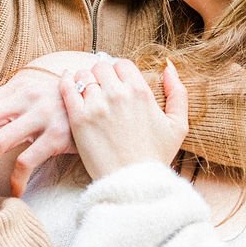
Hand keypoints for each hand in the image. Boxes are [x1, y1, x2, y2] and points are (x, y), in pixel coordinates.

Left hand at [0, 67, 77, 194]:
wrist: (105, 102)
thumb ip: (3, 93)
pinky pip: (28, 160)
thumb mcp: (33, 92)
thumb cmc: (62, 101)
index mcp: (17, 87)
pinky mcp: (59, 136)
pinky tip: (12, 193)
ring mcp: (43, 116)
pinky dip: (16, 179)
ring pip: (0, 142)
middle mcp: (27, 98)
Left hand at [60, 58, 188, 180]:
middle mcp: (117, 94)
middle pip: (102, 67)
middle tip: (101, 88)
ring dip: (85, 80)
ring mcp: (96, 105)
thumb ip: (178, 92)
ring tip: (86, 91)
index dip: (119, 72)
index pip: (123, 64)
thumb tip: (168, 66)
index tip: (117, 84)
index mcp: (140, 92)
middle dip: (102, 75)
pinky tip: (68, 82)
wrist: (133, 182)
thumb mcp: (178, 125)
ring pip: (84, 75)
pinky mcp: (78, 118)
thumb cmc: (155, 156)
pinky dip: (66, 81)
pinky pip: (67, 88)